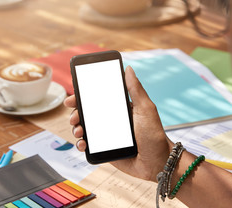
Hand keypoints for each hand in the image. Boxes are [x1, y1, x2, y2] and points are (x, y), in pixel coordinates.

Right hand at [64, 66, 172, 181]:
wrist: (157, 163)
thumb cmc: (155, 135)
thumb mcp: (146, 109)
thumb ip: (136, 90)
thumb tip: (129, 69)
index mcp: (120, 109)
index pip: (98, 98)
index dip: (84, 96)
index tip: (74, 96)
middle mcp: (112, 120)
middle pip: (87, 113)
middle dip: (76, 113)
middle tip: (74, 116)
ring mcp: (107, 135)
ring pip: (85, 128)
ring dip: (77, 127)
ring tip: (79, 131)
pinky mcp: (105, 150)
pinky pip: (88, 145)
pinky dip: (81, 144)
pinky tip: (83, 144)